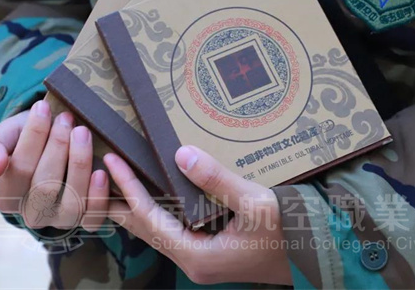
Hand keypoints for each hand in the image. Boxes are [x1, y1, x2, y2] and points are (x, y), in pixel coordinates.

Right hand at [0, 100, 107, 230]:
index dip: (32, 138)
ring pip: (71, 203)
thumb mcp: (6, 137)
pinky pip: (93, 218)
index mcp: (7, 198)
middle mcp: (33, 216)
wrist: (58, 143)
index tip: (43, 108)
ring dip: (79, 164)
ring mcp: (62, 221)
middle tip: (66, 118)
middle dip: (57, 147)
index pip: (18, 169)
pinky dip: (98, 196)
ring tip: (83, 132)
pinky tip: (101, 172)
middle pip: (45, 185)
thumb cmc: (28, 138)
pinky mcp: (88, 221)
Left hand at [103, 146, 291, 285]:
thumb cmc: (289, 234)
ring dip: (137, 206)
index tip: (112, 161)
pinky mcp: (209, 251)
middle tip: (99, 173)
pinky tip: (153, 196)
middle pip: (145, 229)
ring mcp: (200, 258)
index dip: (129, 188)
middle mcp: (192, 261)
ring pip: (157, 231)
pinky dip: (157, 211)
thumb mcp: (256, 203)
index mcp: (197, 254)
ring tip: (116, 183)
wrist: (315, 257)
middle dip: (121, 201)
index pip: (149, 218)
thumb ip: (217, 180)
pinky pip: (172, 230)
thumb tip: (181, 155)